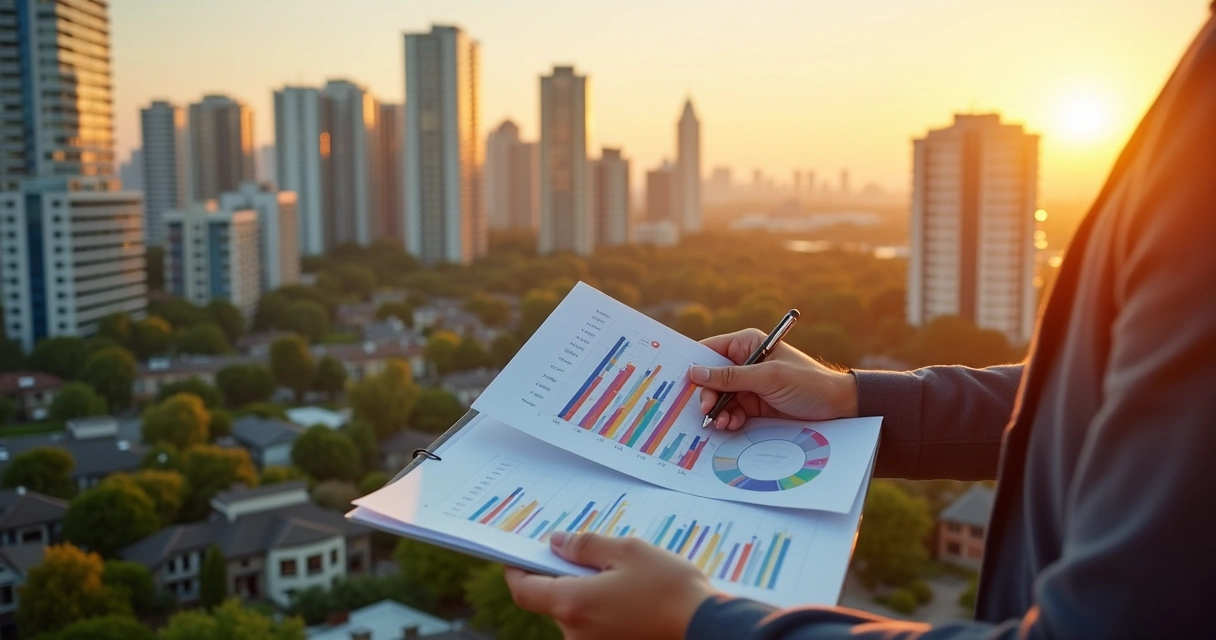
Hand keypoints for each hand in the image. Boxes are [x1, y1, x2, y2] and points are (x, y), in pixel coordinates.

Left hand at [505, 531, 715, 639]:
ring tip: (623, 574)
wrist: (707, 628)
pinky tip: (632, 596)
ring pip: (578, 614)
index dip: (517, 570)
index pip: (525, 590)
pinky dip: (605, 609)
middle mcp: (575, 632)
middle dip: (566, 576)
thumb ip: (586, 546)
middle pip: (554, 600)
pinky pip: (596, 626)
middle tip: (589, 553)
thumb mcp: (628, 552)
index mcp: (573, 604)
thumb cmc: (670, 588)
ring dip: (589, 592)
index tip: (518, 554)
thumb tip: (557, 543)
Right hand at [692, 328, 859, 429]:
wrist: (837, 406)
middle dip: (708, 395)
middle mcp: (745, 362)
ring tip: (721, 423)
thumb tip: (695, 372)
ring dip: (718, 411)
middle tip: (707, 411)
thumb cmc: (806, 382)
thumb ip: (730, 377)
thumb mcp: (768, 378)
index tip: (682, 384)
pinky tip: (731, 425)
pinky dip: (729, 419)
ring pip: (720, 398)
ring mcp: (749, 384)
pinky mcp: (754, 404)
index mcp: (747, 344)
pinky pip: (732, 411)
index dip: (695, 365)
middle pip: (712, 378)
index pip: (710, 350)